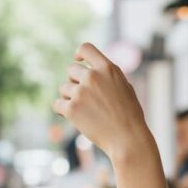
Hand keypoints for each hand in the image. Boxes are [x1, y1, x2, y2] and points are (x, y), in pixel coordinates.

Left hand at [52, 43, 150, 159]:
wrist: (128, 139)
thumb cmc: (130, 116)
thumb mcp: (125, 87)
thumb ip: (108, 75)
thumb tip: (92, 68)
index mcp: (108, 68)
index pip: (86, 48)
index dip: (79, 54)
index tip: (78, 61)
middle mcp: (93, 77)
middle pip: (71, 70)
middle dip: (74, 82)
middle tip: (83, 97)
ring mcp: (81, 92)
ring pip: (63, 88)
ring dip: (69, 98)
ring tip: (84, 111)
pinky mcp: (72, 109)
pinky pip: (57, 104)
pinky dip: (62, 111)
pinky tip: (73, 117)